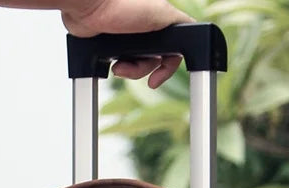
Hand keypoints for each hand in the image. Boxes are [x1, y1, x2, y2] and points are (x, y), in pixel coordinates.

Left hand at [61, 0, 192, 87]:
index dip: (167, 68)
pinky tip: (110, 63)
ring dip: (129, 70)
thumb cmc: (122, 3)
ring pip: (137, 67)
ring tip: (118, 66)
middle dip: (143, 69)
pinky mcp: (113, 46)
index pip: (173, 52)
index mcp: (160, 22)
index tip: (157, 79)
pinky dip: (117, 67)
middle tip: (131, 66)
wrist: (90, 7)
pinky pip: (120, 65)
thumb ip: (183, 23)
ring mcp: (129, 39)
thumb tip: (198, 33)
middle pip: (154, 62)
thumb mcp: (161, 13)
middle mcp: (146, 31)